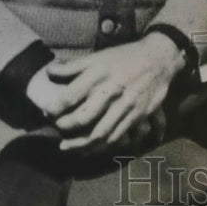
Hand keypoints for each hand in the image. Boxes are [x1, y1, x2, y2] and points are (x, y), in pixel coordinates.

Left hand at [45, 33, 183, 149]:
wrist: (159, 59)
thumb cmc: (125, 56)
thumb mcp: (99, 56)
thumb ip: (73, 66)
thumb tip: (49, 71)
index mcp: (98, 74)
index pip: (70, 96)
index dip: (54, 108)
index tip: (47, 113)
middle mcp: (111, 91)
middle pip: (83, 117)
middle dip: (66, 127)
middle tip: (57, 129)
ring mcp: (125, 106)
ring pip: (100, 133)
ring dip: (80, 144)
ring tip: (67, 148)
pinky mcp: (137, 117)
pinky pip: (117, 137)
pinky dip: (101, 147)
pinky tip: (90, 149)